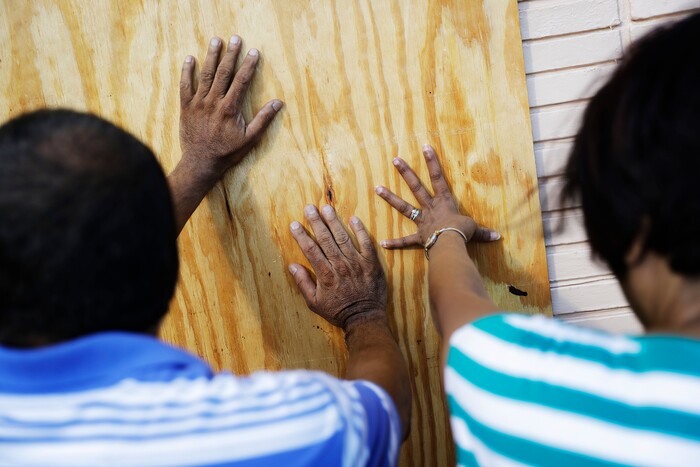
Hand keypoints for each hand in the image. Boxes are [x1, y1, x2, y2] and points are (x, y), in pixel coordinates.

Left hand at [179, 35, 282, 181]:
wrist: (201, 163)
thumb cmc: (227, 152)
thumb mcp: (250, 139)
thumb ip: (263, 119)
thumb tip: (278, 103)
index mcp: (230, 108)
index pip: (241, 81)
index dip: (248, 65)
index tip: (254, 52)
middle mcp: (213, 102)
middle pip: (223, 73)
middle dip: (230, 54)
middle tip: (235, 38)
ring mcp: (198, 103)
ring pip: (205, 75)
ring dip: (211, 56)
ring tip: (216, 41)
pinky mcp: (186, 107)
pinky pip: (185, 86)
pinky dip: (187, 72)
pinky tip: (190, 58)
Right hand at [289, 205, 386, 331]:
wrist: (364, 318)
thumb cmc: (338, 311)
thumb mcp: (314, 303)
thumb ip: (303, 283)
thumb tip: (292, 266)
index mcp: (325, 274)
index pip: (310, 249)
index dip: (301, 235)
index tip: (294, 224)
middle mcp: (340, 265)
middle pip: (325, 239)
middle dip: (316, 222)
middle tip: (309, 207)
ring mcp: (357, 262)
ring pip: (343, 237)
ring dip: (334, 221)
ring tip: (327, 208)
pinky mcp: (371, 263)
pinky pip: (366, 242)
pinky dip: (360, 230)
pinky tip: (353, 218)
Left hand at [375, 144, 499, 247]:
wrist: (450, 245)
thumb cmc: (462, 233)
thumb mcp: (474, 229)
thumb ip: (483, 232)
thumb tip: (498, 236)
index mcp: (444, 202)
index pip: (438, 177)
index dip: (432, 162)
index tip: (425, 147)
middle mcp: (430, 208)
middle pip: (416, 187)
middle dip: (406, 172)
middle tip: (395, 160)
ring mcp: (422, 222)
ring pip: (403, 207)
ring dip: (390, 198)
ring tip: (377, 188)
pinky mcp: (418, 237)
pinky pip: (405, 241)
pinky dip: (395, 243)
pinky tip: (383, 242)